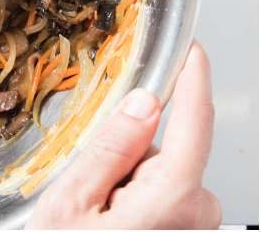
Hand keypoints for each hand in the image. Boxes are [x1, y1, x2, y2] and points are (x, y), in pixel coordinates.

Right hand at [29, 42, 219, 228]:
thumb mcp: (70, 204)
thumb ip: (110, 150)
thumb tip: (144, 103)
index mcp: (169, 202)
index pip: (192, 129)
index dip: (194, 85)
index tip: (194, 51)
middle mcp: (197, 217)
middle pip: (168, 156)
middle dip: (132, 160)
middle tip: (89, 190)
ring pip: (166, 181)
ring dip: (134, 187)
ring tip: (96, 215)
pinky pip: (168, 204)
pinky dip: (140, 205)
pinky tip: (111, 224)